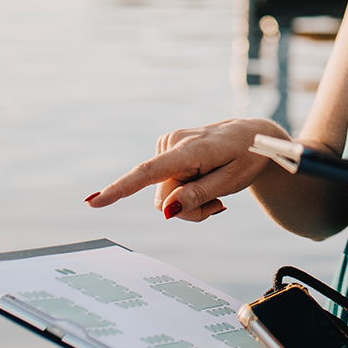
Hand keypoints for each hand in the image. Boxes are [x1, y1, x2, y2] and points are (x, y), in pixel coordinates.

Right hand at [87, 118, 284, 220]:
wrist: (254, 136)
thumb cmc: (247, 158)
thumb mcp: (231, 182)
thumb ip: (198, 195)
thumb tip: (166, 211)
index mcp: (189, 149)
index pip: (148, 173)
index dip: (119, 189)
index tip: (93, 201)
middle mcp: (172, 142)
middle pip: (163, 197)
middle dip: (187, 211)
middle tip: (219, 206)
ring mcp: (168, 144)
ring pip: (164, 194)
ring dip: (188, 202)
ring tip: (216, 192)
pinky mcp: (168, 149)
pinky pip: (167, 183)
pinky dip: (186, 191)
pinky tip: (205, 181)